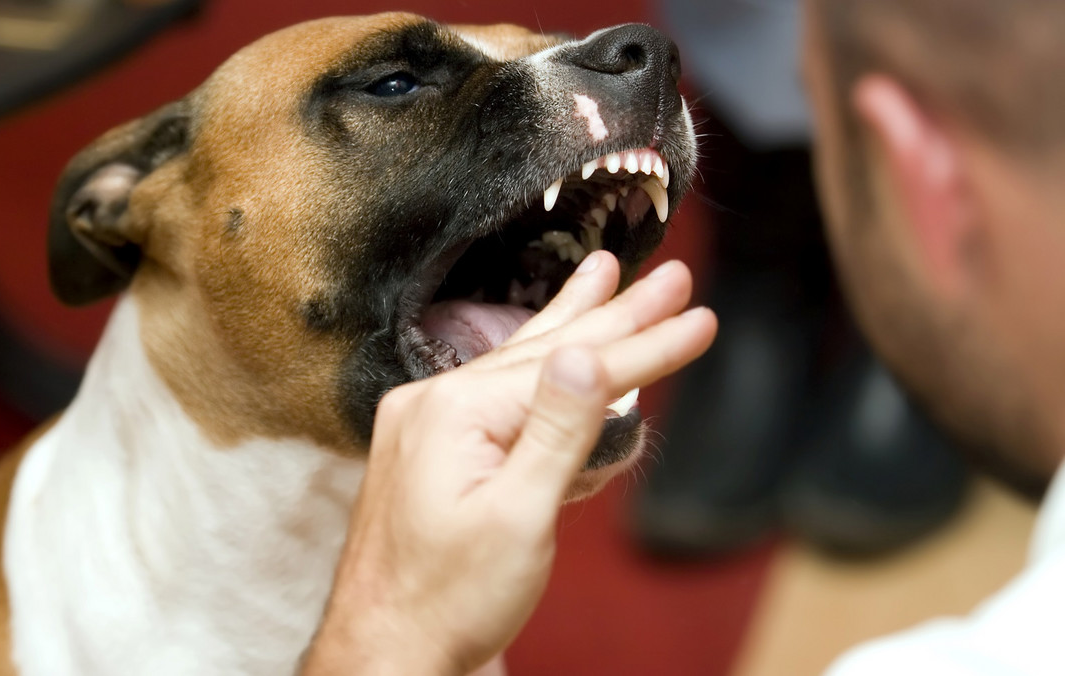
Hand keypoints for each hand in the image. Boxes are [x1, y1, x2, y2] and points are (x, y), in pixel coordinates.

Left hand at [302, 252, 716, 674]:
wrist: (385, 652)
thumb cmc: (446, 602)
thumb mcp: (517, 518)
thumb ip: (555, 432)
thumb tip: (584, 357)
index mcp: (454, 412)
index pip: (573, 371)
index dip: (644, 348)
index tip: (699, 321)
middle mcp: (434, 403)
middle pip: (546, 351)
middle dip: (618, 317)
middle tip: (672, 279)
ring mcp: (428, 423)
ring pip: (519, 366)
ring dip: (575, 324)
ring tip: (607, 278)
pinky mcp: (431, 448)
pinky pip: (498, 398)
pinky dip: (540, 375)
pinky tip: (560, 352)